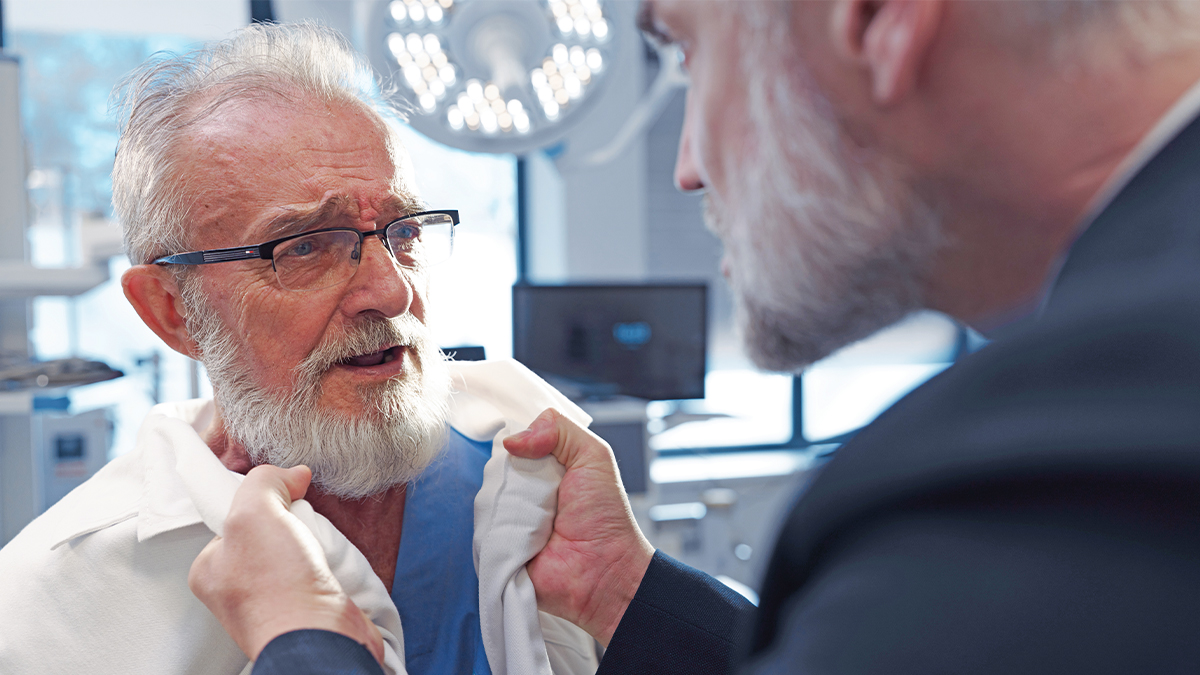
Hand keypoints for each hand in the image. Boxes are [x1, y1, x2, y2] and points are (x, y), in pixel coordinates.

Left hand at [188, 464, 383, 663]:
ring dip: (316, 540)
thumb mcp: (254, 511)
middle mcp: (237, 587)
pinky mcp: (307, 606)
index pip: (233, 515)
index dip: (261, 498)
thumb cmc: (276, 588)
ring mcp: (273, 599)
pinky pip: (320, 567)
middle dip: (293, 519)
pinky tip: (333, 562)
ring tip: (320, 547)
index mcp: (210, 568)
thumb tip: (292, 475)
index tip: (281, 496)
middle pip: (270, 528)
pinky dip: (332, 559)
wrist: (321, 638)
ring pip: (298, 547)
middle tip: (301, 525)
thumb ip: (264, 481)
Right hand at [504, 409, 655, 646]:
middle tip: (540, 489)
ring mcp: (509, 521)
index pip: (514, 446)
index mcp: (545, 470)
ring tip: (533, 514)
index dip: (517, 444)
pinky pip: (481, 530)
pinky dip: (496, 528)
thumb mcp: (593, 457)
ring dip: (507, 502)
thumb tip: (512, 441)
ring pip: (487, 497)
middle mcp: (524, 493)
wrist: (604, 571)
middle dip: (514, 473)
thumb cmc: (606, 516)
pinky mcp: (498, 548)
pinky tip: (516, 532)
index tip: (524, 448)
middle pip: (496, 469)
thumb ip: (559, 430)